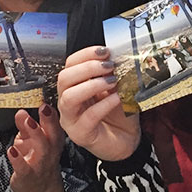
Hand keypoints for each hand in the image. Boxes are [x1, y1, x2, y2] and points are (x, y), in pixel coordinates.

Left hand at [8, 106, 65, 191]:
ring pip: (42, 149)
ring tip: (26, 120)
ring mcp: (40, 164)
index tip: (47, 99)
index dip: (53, 112)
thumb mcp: (34, 142)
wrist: (41, 191)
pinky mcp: (27, 176)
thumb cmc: (38, 162)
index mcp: (53, 141)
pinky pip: (24, 168)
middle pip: (53, 135)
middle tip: (42, 106)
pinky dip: (17, 159)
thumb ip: (27, 127)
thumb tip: (21, 110)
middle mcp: (50, 152)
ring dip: (35, 133)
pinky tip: (11, 150)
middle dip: (48, 119)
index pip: (56, 125)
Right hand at [57, 46, 139, 161]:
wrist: (127, 140)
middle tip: (109, 66)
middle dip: (87, 68)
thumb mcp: (116, 88)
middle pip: (64, 79)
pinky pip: (88, 117)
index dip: (85, 55)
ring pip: (69, 97)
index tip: (105, 51)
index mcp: (74, 86)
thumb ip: (112, 74)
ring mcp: (71, 119)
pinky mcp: (81, 135)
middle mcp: (67, 102)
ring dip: (92, 85)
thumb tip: (115, 57)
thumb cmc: (119, 114)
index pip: (69, 65)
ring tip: (112, 81)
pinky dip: (103, 104)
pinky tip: (117, 98)